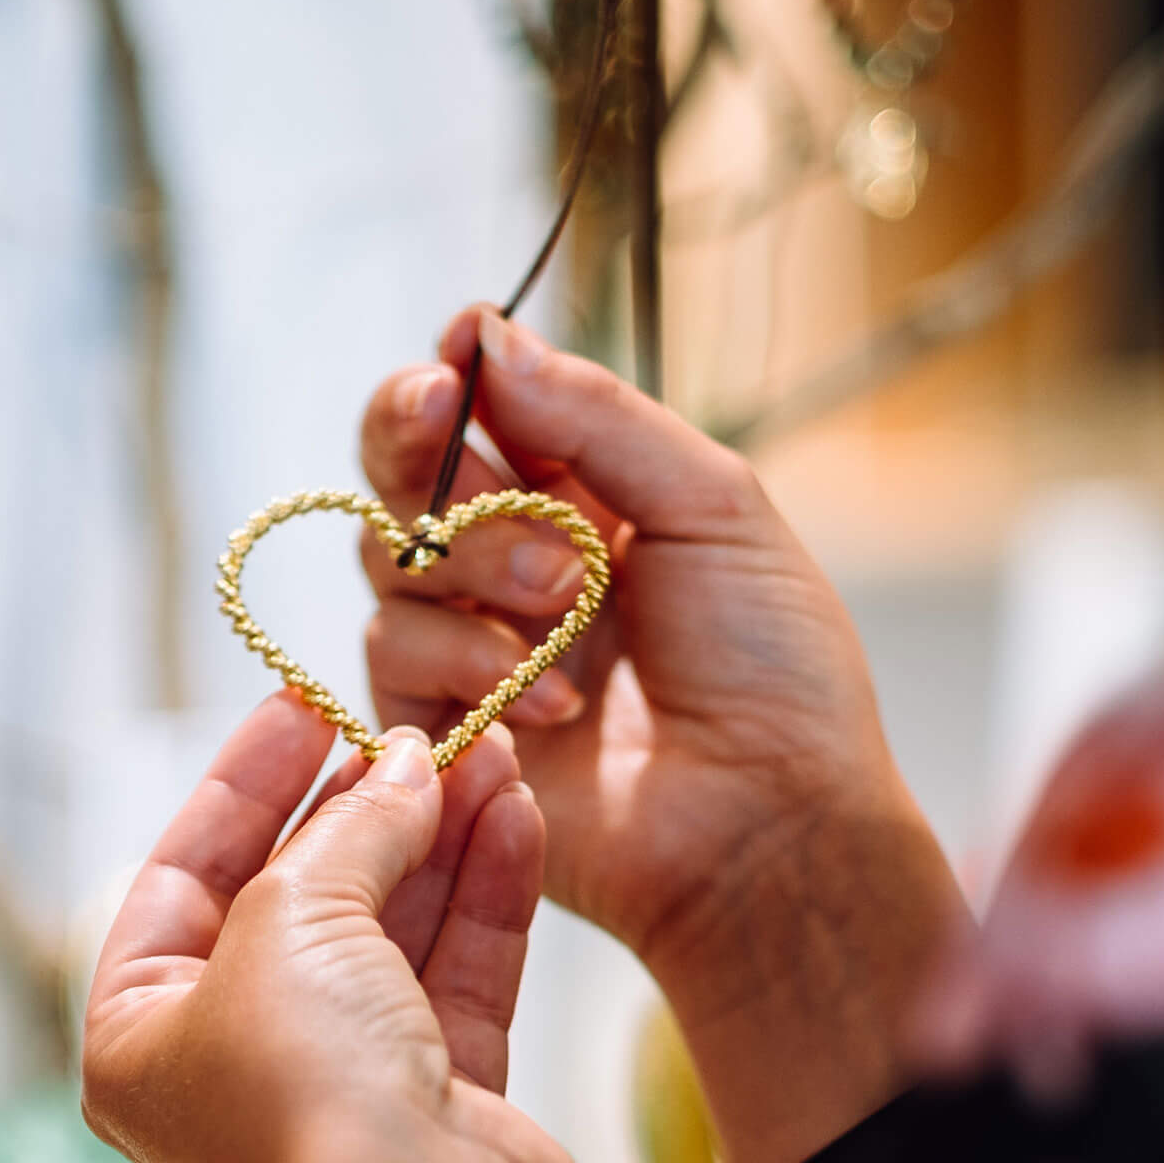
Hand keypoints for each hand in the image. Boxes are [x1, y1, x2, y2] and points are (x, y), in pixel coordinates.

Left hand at [84, 693, 601, 1162]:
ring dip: (440, 837)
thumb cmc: (304, 1084)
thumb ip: (348, 829)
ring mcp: (342, 1081)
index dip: (245, 782)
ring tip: (490, 750)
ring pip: (392, 928)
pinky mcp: (440, 1097)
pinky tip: (519, 815)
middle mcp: (236, 1060)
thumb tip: (403, 763)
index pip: (184, 874)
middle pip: (299, 897)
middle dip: (362, 807)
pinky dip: (487, 893)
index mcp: (143, 1032)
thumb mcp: (293, 919)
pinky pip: (458, 971)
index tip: (306, 705)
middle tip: (415, 729)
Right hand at [360, 306, 969, 1162]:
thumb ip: (595, 417)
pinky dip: (466, 656)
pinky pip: (396, 649)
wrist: (770, 826)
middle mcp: (515, 559)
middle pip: (405, 471)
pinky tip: (555, 701)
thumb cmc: (770, 668)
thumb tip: (483, 336)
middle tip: (434, 416)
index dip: (449, 379)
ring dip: (475, 561)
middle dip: (415, 438)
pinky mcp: (440, 721)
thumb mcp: (713, 506)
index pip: (480, 411)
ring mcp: (473, 639)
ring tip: (566, 600)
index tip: (451, 358)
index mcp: (586, 494)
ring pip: (393, 554)